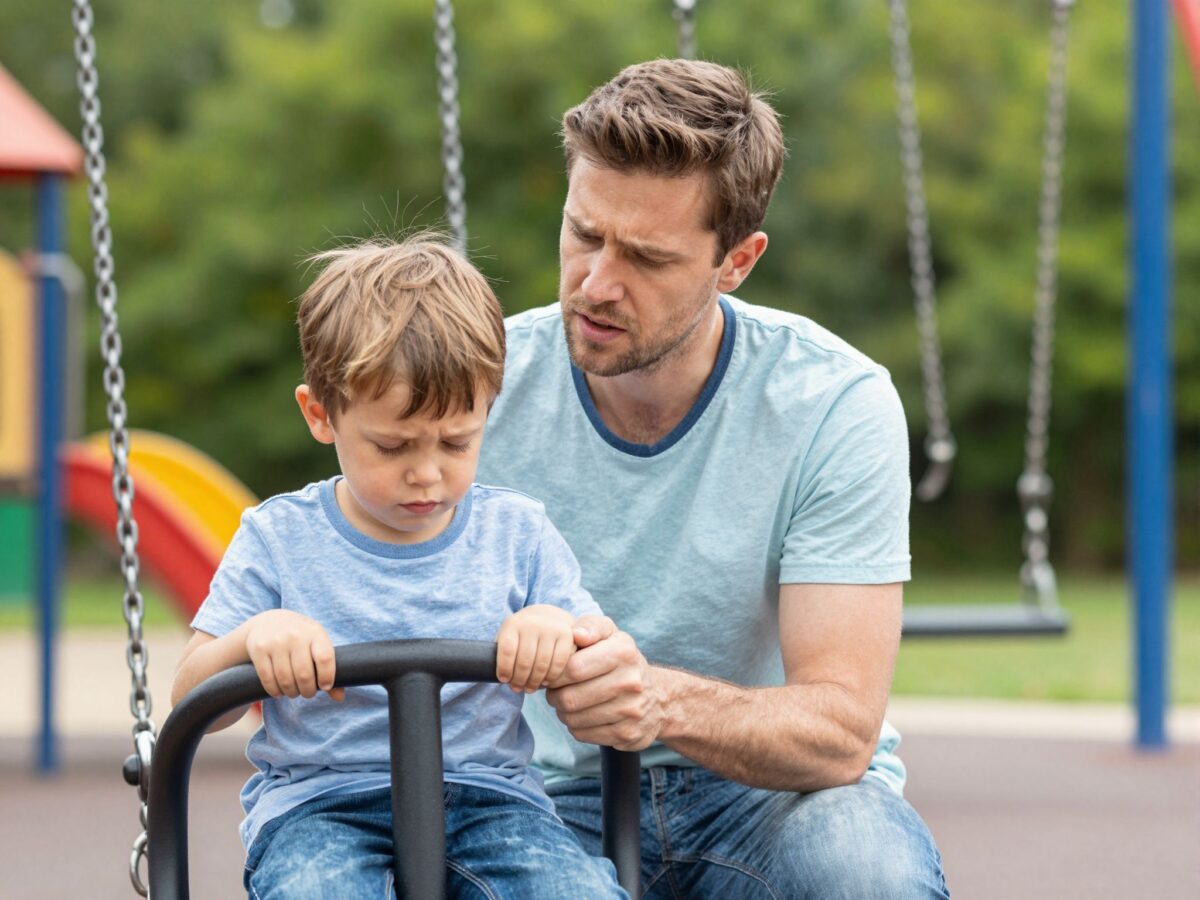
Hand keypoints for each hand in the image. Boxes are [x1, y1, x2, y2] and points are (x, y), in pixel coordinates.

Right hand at [242, 610, 344, 700]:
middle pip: (304, 674)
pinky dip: (274, 690)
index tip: (325, 685)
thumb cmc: (300, 638)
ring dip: (291, 692)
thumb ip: (328, 668)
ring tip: (294, 692)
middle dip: (308, 691)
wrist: (267, 622)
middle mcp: (296, 635)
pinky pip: (268, 679)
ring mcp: (276, 641)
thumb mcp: (316, 644)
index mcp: (315, 632)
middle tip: (307, 692)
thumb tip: (339, 697)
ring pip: (285, 679)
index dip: (327, 677)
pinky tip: (279, 690)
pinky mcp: (259, 649)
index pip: (325, 658)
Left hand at [495, 605, 577, 692]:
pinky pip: (559, 663)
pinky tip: (545, 681)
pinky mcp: (567, 636)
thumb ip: (501, 652)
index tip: (504, 680)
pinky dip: (551, 676)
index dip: (505, 669)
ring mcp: (551, 628)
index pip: (507, 650)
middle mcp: (533, 623)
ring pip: (541, 665)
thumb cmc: (522, 634)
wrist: (547, 616)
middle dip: (519, 680)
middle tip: (518, 688)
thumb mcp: (508, 636)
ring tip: (530, 688)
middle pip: (524, 662)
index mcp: (514, 623)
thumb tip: (493, 676)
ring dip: (534, 682)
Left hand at [545, 619, 664, 751]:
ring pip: (573, 719)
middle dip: (555, 695)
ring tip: (571, 701)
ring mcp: (631, 711)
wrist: (658, 697)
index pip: (572, 668)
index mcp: (623, 652)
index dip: (555, 673)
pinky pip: (582, 734)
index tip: (554, 672)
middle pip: (569, 698)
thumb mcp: (610, 634)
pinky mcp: (628, 735)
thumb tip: (576, 634)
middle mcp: (631, 682)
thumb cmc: (620, 660)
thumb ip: (590, 625)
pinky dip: (576, 726)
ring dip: (563, 712)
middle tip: (557, 690)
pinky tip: (585, 715)